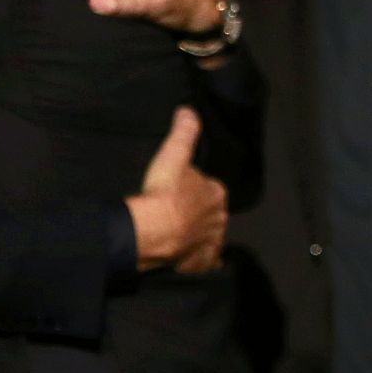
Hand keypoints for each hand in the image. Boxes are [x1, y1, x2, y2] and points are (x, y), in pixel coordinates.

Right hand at [126, 106, 227, 272]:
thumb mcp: (173, 155)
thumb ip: (183, 133)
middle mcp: (219, 218)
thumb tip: (188, 111)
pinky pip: (208, 261)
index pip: (210, 188)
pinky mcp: (200, 261)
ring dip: (201, 234)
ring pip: (211, 235)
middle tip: (177, 212)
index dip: (195, 188)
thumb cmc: (163, 193)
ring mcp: (210, 241)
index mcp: (216, 193)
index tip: (180, 190)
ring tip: (182, 233)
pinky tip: (198, 259)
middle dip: (198, 212)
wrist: (152, 232)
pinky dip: (205, 260)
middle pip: (210, 212)